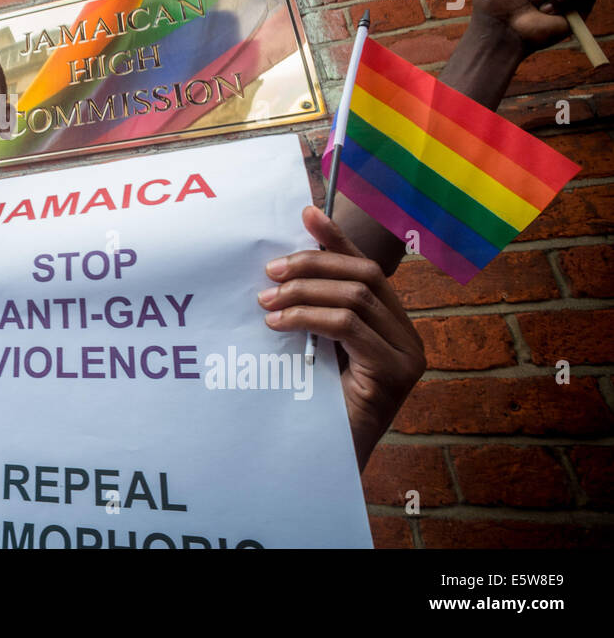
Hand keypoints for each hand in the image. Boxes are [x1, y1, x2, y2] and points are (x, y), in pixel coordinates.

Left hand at [258, 207, 425, 467]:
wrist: (320, 462)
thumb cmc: (310, 405)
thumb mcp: (309, 346)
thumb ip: (309, 311)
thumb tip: (279, 267)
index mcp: (391, 324)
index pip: (365, 267)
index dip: (337, 238)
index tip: (305, 212)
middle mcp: (408, 336)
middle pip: (362, 275)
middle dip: (311, 265)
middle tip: (268, 275)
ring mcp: (408, 356)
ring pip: (354, 297)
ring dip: (302, 293)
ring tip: (265, 303)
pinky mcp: (395, 376)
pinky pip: (349, 327)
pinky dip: (309, 318)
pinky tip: (278, 325)